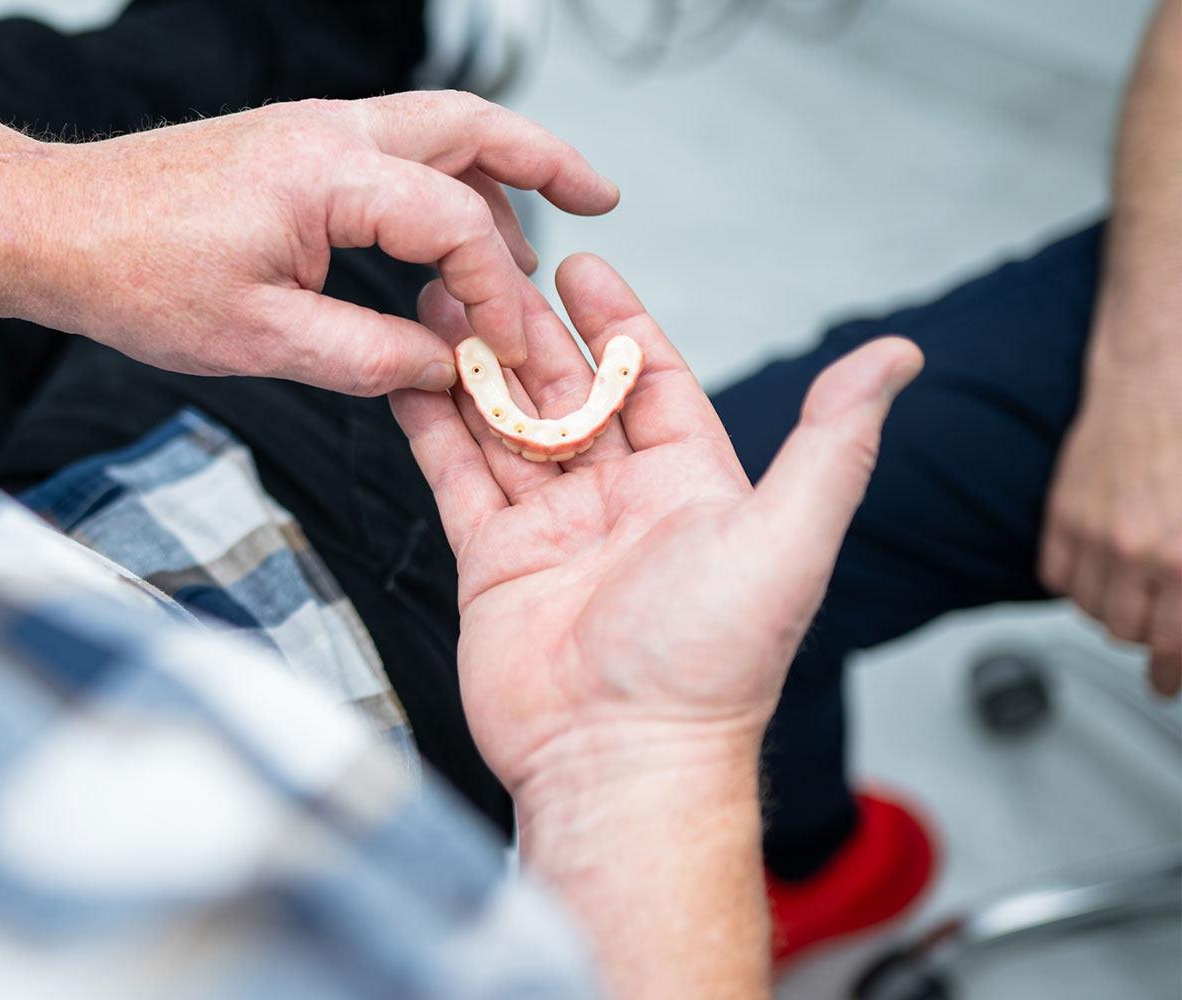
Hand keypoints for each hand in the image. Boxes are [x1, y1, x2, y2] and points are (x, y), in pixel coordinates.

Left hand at [18, 92, 618, 395]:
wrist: (46, 224)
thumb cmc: (130, 274)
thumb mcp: (256, 339)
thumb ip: (364, 357)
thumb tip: (444, 373)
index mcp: (328, 173)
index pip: (457, 224)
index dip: (499, 295)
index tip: (516, 354)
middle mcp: (327, 132)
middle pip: (468, 127)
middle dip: (544, 159)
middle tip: (602, 196)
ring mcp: (305, 132)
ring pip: (429, 132)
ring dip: (490, 175)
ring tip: (531, 240)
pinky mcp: (284, 148)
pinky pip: (384, 153)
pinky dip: (431, 185)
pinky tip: (434, 243)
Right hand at [389, 255, 923, 800]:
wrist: (620, 758)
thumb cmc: (711, 662)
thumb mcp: (788, 536)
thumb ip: (832, 441)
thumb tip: (897, 356)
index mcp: (691, 489)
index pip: (652, 380)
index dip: (618, 321)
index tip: (580, 266)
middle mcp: (619, 505)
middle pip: (568, 393)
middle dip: (529, 332)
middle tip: (485, 273)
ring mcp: (551, 533)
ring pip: (504, 427)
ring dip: (473, 367)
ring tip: (436, 306)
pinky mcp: (491, 565)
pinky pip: (456, 479)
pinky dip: (429, 427)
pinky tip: (408, 378)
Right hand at [1039, 350, 1181, 695]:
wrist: (1159, 379)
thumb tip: (1181, 621)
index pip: (1174, 643)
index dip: (1172, 674)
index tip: (1166, 687)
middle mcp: (1138, 552)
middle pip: (1129, 632)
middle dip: (1147, 630)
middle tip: (1158, 615)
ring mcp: (1093, 535)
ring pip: (1090, 610)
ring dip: (1110, 606)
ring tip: (1130, 585)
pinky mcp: (1062, 516)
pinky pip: (1057, 578)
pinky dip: (1076, 579)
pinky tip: (1100, 561)